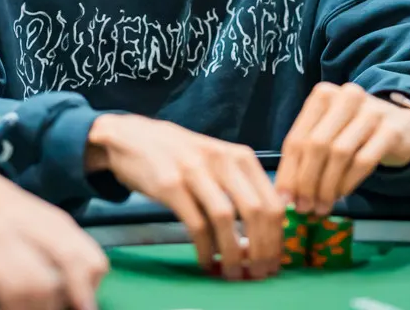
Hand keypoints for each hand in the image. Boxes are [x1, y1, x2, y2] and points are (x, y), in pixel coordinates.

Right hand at [85, 115, 283, 280]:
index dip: (276, 237)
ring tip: (232, 272)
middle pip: (255, 211)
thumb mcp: (217, 161)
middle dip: (260, 249)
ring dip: (232, 253)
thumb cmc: (180, 154)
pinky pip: (195, 223)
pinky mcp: (170, 184)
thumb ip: (241, 187)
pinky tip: (206, 260)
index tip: (273, 260)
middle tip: (257, 273)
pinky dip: (204, 248)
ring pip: (225, 218)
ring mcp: (195, 170)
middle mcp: (222, 160)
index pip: (272, 201)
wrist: (132, 136)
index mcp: (240, 157)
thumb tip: (263, 231)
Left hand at [275, 83, 409, 216]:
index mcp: (323, 95)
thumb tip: (284, 194)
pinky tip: (342, 194)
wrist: (401, 124)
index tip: (283, 199)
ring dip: (327, 186)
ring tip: (322, 205)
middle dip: (307, 181)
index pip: (297, 137)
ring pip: (339, 154)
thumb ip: (306, 156)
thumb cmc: (354, 131)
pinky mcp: (392, 129)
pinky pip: (363, 161)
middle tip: (304, 207)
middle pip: (317, 145)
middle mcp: (346, 97)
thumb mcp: (328, 133)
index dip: (288, 171)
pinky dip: (348, 182)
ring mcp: (372, 111)